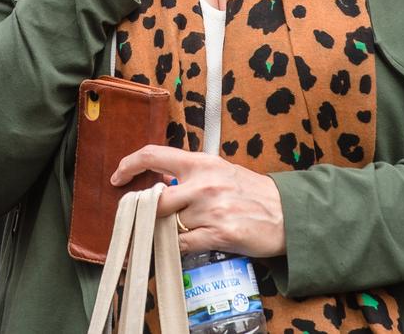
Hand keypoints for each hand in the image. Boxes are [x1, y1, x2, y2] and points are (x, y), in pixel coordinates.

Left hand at [111, 145, 285, 257]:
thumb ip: (189, 175)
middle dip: (145, 213)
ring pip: (168, 224)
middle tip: (141, 219)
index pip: (154, 154)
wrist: (285, 213)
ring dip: (166, 232)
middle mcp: (203, 183)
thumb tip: (158, 181)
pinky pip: (182, 244)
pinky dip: (177, 247)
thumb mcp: (219, 171)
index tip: (118, 177)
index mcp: (201, 162)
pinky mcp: (218, 234)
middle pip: (155, 198)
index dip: (129, 164)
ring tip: (178, 231)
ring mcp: (210, 209)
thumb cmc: (251, 192)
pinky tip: (187, 243)